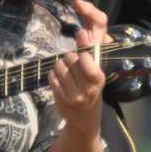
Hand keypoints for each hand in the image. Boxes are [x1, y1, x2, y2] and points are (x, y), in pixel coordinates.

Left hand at [49, 0, 106, 136]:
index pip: (87, 59)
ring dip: (60, 65)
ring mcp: (73, 96)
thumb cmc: (91, 90)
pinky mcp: (61, 99)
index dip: (82, 53)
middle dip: (70, 57)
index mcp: (98, 79)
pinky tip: (59, 79)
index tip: (83, 54)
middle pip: (71, 60)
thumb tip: (82, 32)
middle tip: (72, 63)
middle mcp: (87, 89)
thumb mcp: (95, 74)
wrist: (85, 119)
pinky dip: (53, 75)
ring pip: (59, 67)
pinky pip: (51, 77)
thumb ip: (89, 54)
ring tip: (65, 70)